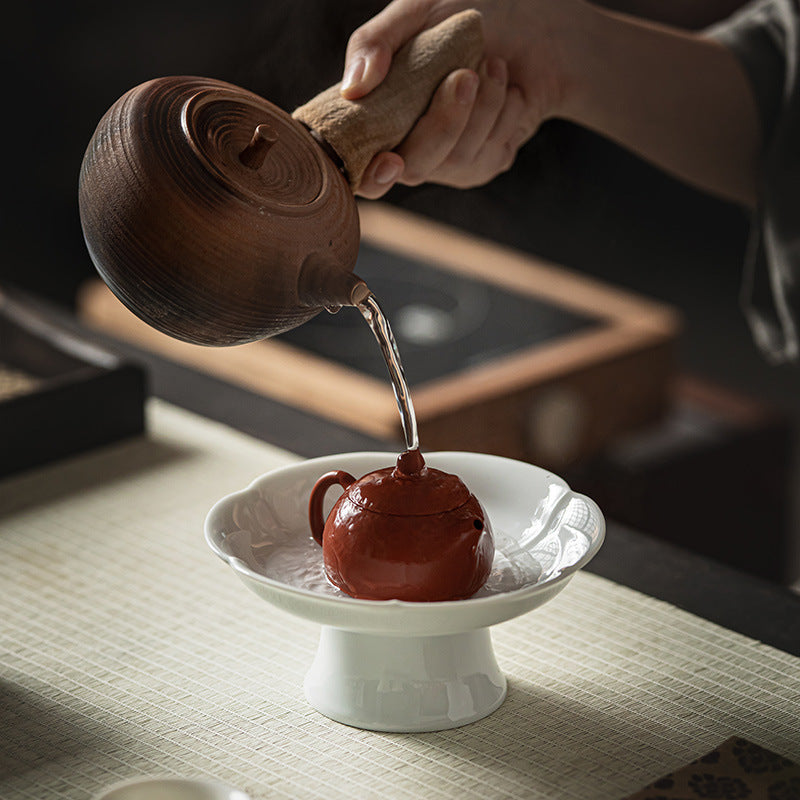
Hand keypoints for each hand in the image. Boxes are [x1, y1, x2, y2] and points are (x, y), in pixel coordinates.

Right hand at [341, 0, 577, 197]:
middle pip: (416, 168)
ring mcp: (448, 163)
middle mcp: (408, 147)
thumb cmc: (467, 13)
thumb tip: (352, 89)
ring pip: (459, 159)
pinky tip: (508, 89)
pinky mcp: (484, 165)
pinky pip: (492, 155)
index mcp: (378, 115)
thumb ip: (373, 41)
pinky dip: (507, 112)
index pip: (360, 170)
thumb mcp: (416, 11)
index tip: (390, 161)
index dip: (370, 176)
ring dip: (485, 105)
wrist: (535, 21)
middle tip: (466, 75)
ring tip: (492, 65)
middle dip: (444, 123)